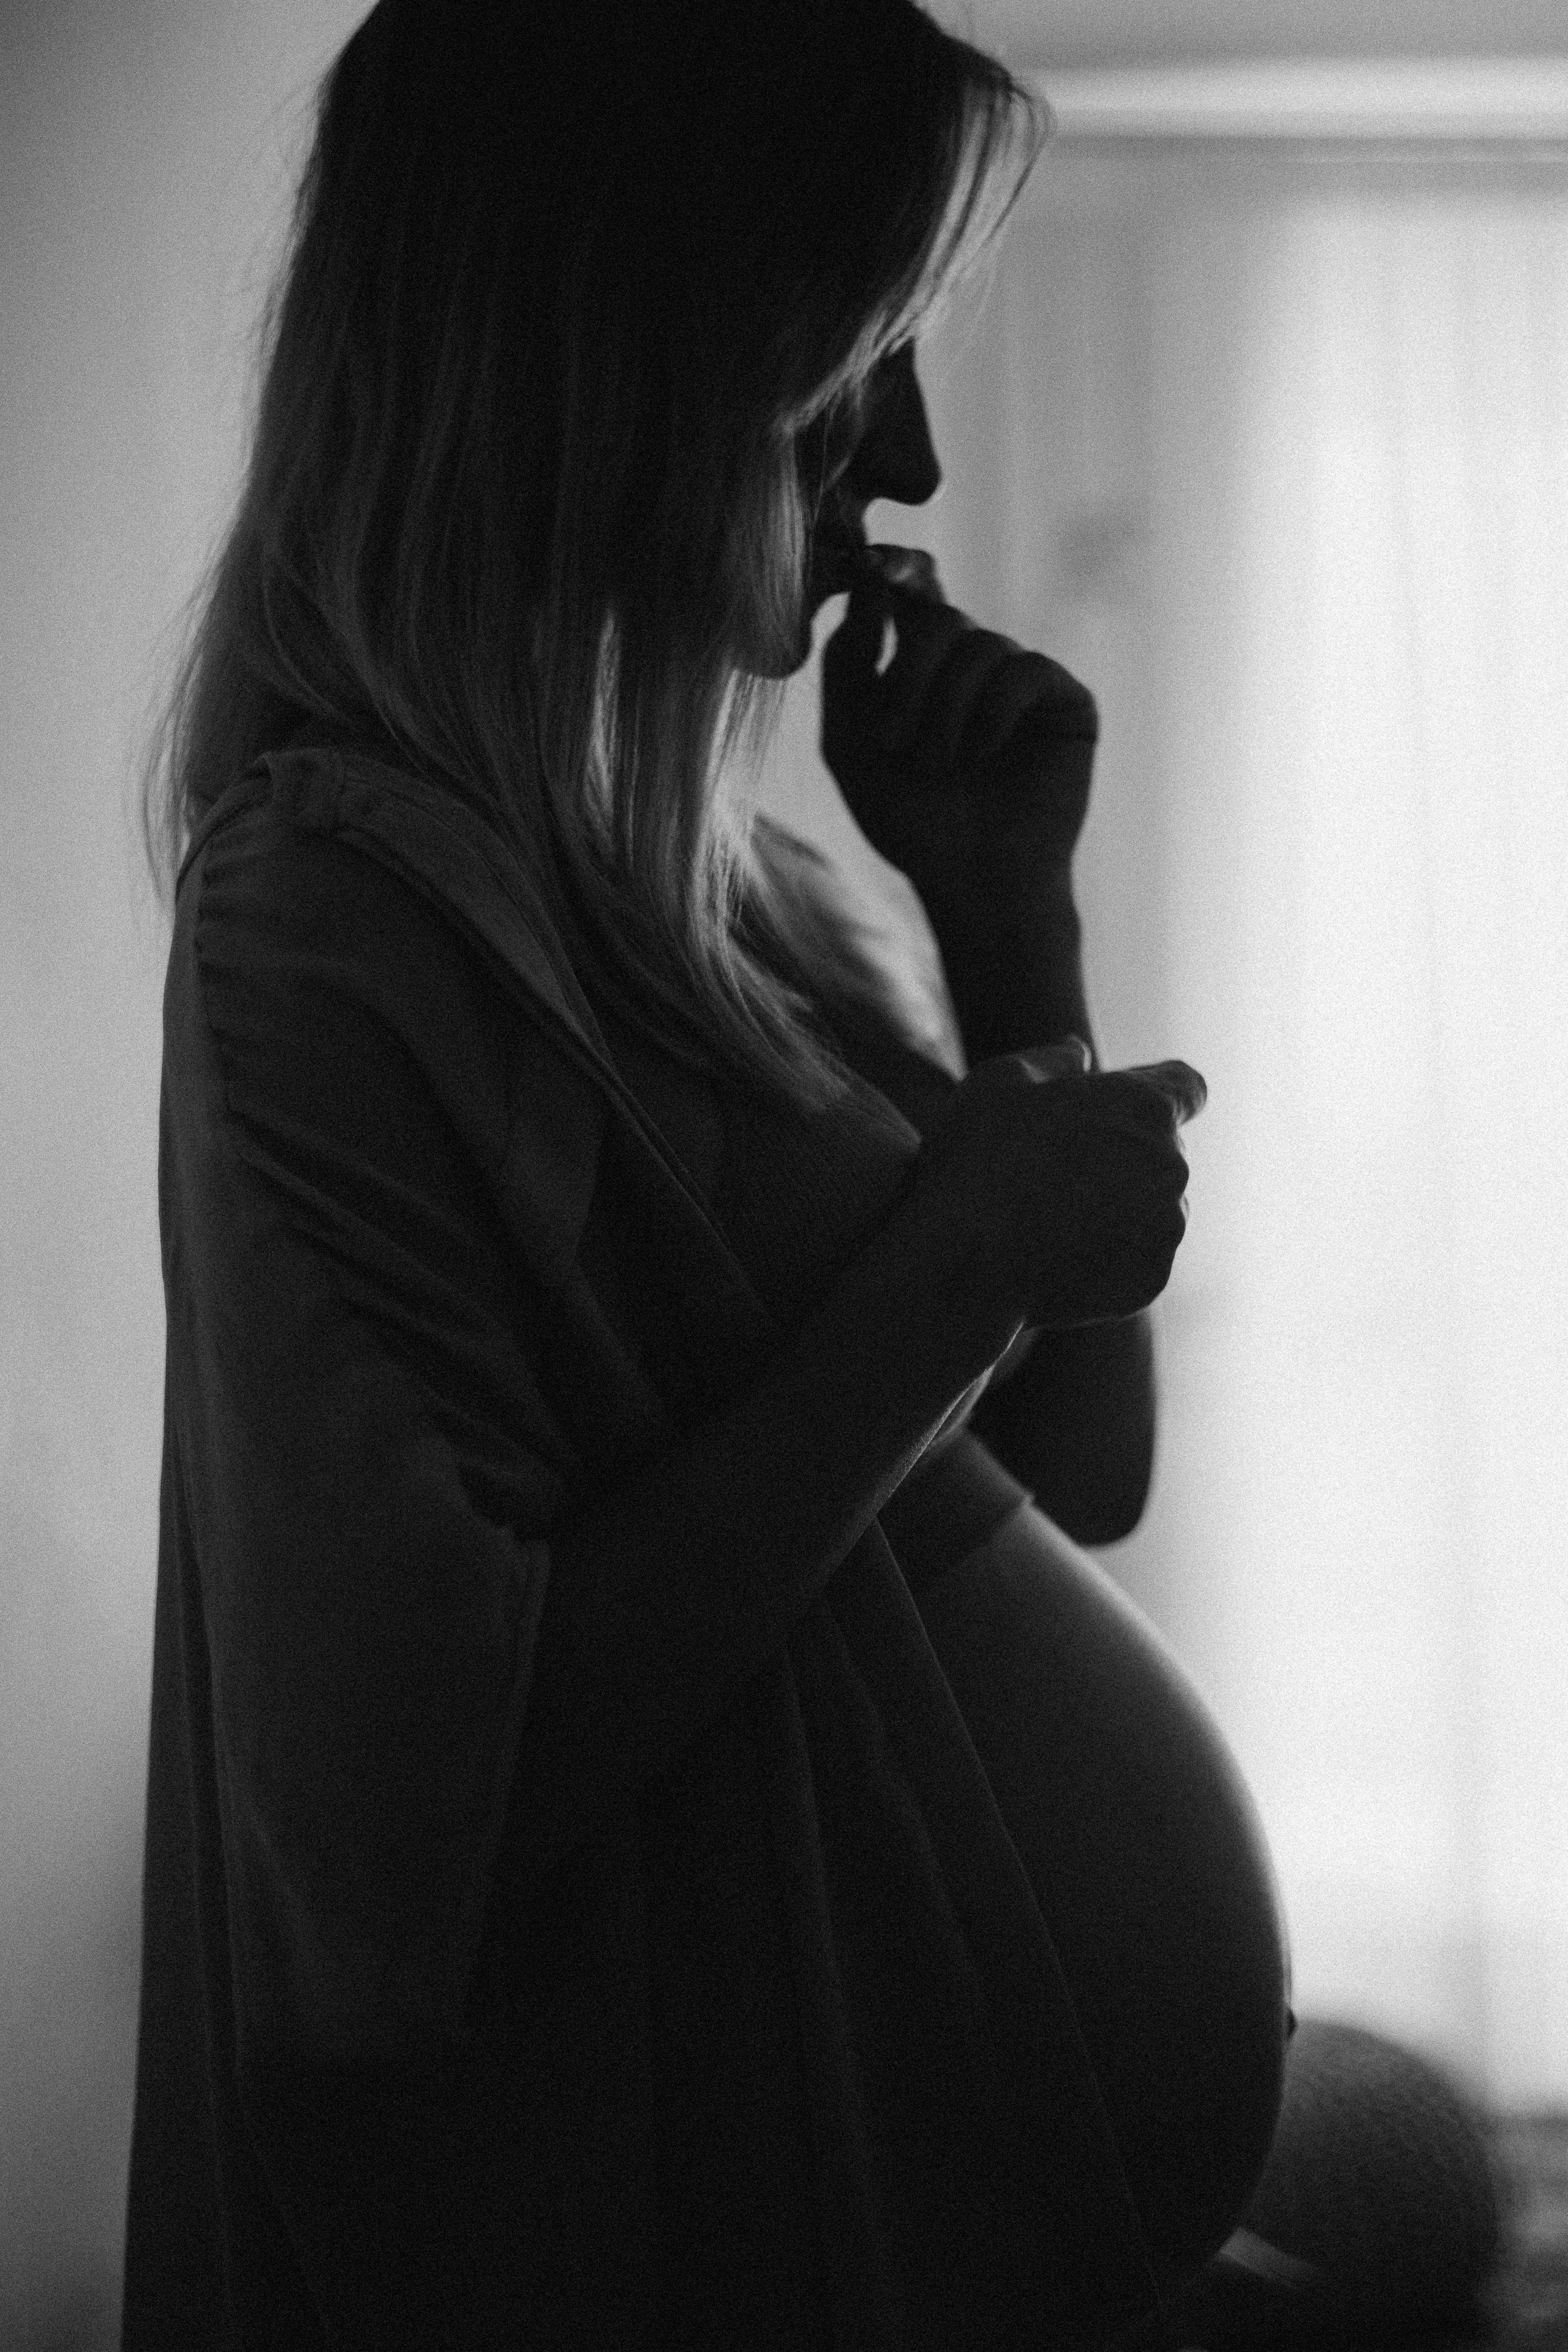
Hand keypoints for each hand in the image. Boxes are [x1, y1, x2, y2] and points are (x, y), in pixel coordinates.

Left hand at [820, 547, 1097, 931]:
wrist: (974, 883)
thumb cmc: (910, 823)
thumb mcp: (850, 743)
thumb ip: (848, 664)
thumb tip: (870, 585)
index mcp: (924, 667)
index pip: (913, 592)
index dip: (895, 569)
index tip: (871, 565)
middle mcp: (976, 665)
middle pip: (940, 618)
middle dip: (908, 678)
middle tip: (893, 741)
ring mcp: (1022, 679)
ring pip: (980, 645)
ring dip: (945, 710)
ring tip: (940, 766)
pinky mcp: (1065, 701)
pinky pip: (1025, 669)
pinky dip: (993, 712)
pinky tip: (984, 754)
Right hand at [904, 1038, 1206, 1340]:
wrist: (968, 1264)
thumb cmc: (979, 1160)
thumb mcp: (999, 1084)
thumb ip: (1049, 1060)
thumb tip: (1078, 1053)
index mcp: (1144, 1106)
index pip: (1186, 1087)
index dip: (1162, 1092)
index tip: (1132, 1105)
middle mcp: (1172, 1164)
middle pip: (1161, 1152)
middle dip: (1122, 1157)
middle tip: (1059, 1172)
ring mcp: (1167, 1227)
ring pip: (1153, 1209)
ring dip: (1119, 1210)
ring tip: (1053, 1222)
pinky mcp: (1152, 1280)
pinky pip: (1137, 1261)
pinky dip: (1109, 1259)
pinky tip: (1058, 1259)